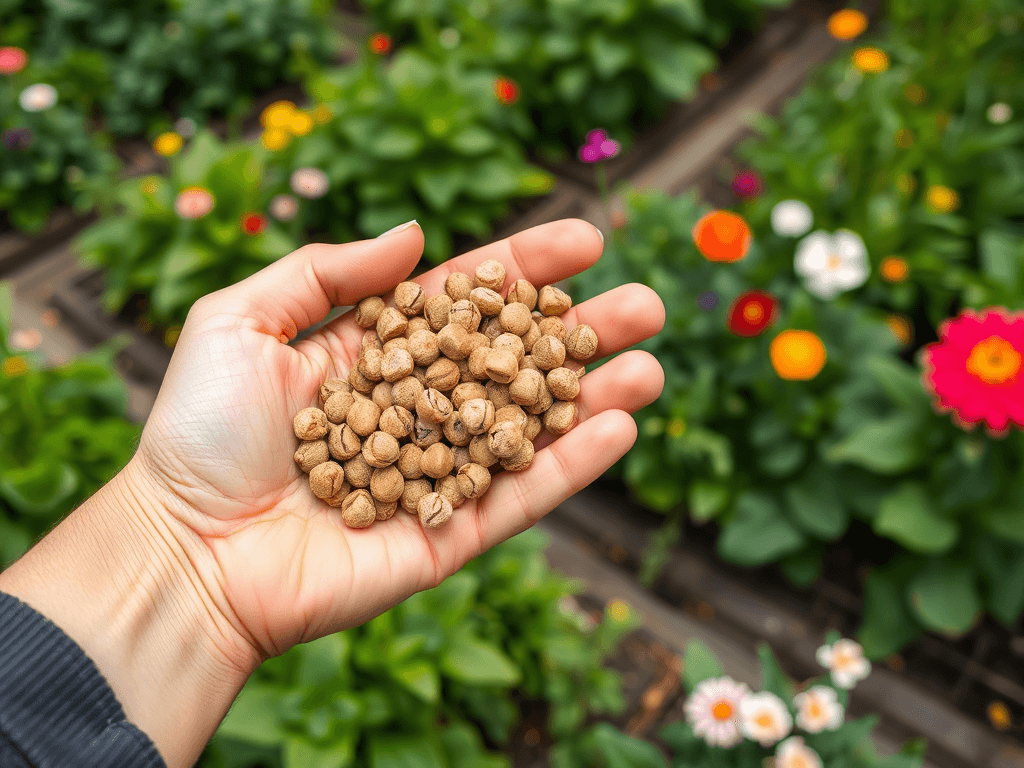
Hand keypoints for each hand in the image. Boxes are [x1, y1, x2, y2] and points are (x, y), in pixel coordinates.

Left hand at [133, 218, 664, 673]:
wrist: (183, 553)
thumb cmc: (200, 433)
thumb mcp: (239, 321)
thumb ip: (327, 270)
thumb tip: (418, 232)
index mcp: (372, 354)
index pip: (464, 302)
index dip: (525, 269)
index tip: (586, 238)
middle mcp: (415, 409)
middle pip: (511, 361)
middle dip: (579, 332)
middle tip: (646, 303)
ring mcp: (437, 473)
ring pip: (529, 428)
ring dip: (594, 397)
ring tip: (652, 363)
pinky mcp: (449, 536)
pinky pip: (519, 498)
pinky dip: (570, 467)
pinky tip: (620, 428)